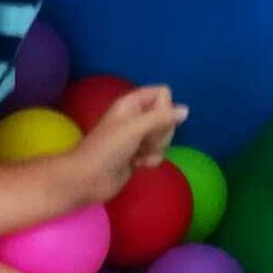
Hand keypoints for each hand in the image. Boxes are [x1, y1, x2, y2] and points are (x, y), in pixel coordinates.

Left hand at [68, 87, 188, 204]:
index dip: (164, 108)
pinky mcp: (138, 156)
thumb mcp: (135, 127)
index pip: (163, 94)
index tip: (152, 122)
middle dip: (161, 131)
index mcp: (132, 103)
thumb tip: (185, 111)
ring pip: (164, 136)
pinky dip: (151, 160)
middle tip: (144, 141)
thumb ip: (162, 117)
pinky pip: (158, 153)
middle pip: (167, 116)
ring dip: (156, 148)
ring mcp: (138, 138)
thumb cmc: (107, 148)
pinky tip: (138, 165)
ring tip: (138, 155)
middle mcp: (136, 117)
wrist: (87, 179)